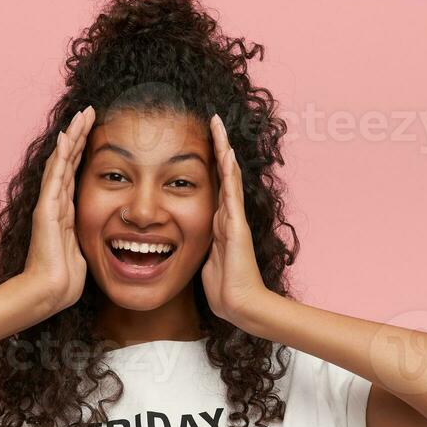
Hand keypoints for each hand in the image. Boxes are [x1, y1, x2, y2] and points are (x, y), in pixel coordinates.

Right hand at [22, 106, 94, 315]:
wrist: (48, 292)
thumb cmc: (64, 280)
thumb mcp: (84, 253)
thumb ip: (88, 239)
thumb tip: (105, 239)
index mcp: (66, 212)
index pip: (75, 172)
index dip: (84, 150)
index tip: (97, 129)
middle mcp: (56, 203)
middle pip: (67, 160)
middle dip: (79, 135)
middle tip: (90, 111)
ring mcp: (49, 204)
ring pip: (61, 162)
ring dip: (72, 137)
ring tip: (81, 115)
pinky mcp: (47, 210)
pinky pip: (55, 177)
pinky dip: (61, 156)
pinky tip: (66, 137)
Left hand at [201, 114, 269, 327]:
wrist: (240, 305)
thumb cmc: (224, 290)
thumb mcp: (205, 262)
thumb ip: (201, 248)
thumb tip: (186, 243)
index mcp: (219, 224)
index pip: (213, 186)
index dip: (208, 164)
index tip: (200, 142)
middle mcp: (228, 216)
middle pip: (222, 174)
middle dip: (217, 148)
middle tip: (212, 121)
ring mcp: (234, 220)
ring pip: (228, 177)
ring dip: (223, 151)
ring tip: (218, 126)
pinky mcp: (237, 227)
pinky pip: (231, 194)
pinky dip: (228, 172)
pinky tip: (226, 153)